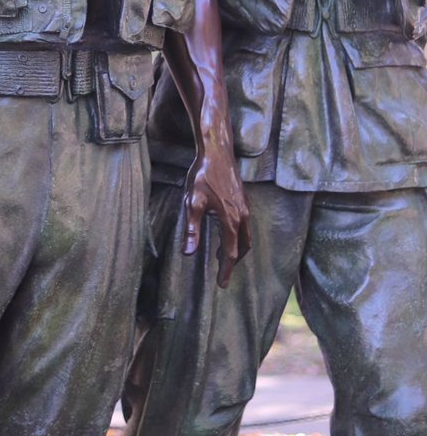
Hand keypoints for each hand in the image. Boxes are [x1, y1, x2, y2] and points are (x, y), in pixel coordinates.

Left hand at [182, 91, 250, 288]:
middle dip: (234, 262)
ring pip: (246, 236)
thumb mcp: (193, 203)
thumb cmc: (202, 175)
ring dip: (237, 249)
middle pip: (243, 247)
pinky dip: (238, 236)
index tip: (221, 285)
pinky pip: (245, 225)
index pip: (231, 253)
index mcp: (231, 220)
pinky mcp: (243, 199)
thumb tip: (189, 254)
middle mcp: (243, 215)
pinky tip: (225, 233)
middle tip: (223, 273)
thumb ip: (192, 230)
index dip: (226, 270)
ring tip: (223, 257)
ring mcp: (245, 206)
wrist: (216, 150)